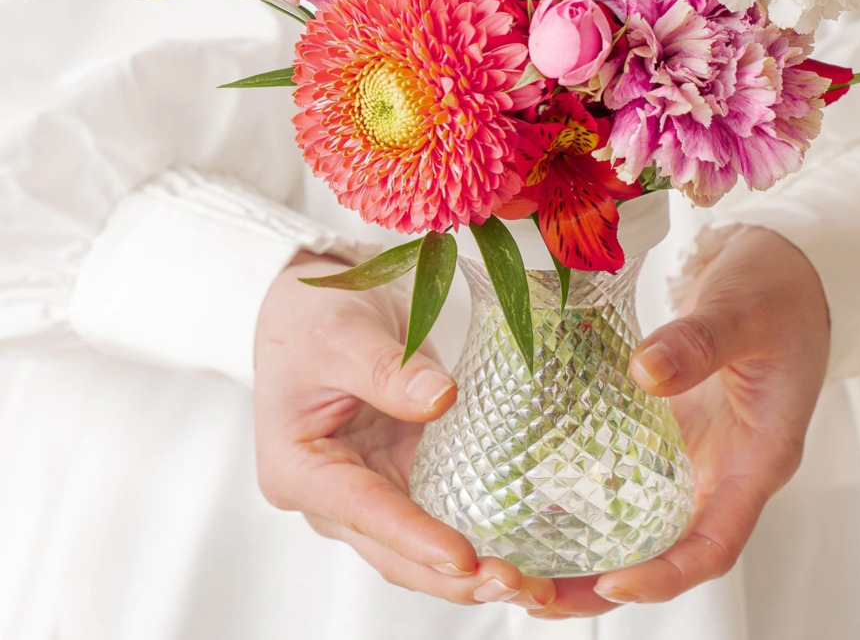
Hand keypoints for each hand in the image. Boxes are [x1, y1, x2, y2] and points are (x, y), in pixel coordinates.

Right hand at [253, 253, 555, 609]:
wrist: (317, 305)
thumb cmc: (312, 320)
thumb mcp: (343, 337)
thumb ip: (387, 371)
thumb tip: (441, 399)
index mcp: (300, 469)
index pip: (363, 511)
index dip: (414, 538)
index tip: (462, 557)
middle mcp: (334, 495)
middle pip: (395, 549)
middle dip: (452, 575)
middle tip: (514, 583)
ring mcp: (373, 487)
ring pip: (423, 544)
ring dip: (473, 567)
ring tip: (530, 582)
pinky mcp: (406, 471)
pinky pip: (446, 508)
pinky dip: (482, 528)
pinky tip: (528, 542)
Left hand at [535, 227, 828, 618]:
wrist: (782, 270)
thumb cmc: (778, 293)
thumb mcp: (744, 311)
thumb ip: (700, 341)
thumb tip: (644, 372)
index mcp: (757, 460)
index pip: (714, 543)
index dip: (667, 574)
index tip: (612, 582)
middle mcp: (721, 470)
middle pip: (663, 552)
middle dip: (599, 584)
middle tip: (530, 592)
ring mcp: (691, 453)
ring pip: (637, 524)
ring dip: (580, 551)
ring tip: (514, 566)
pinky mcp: (665, 430)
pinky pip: (621, 474)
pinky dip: (580, 495)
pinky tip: (529, 499)